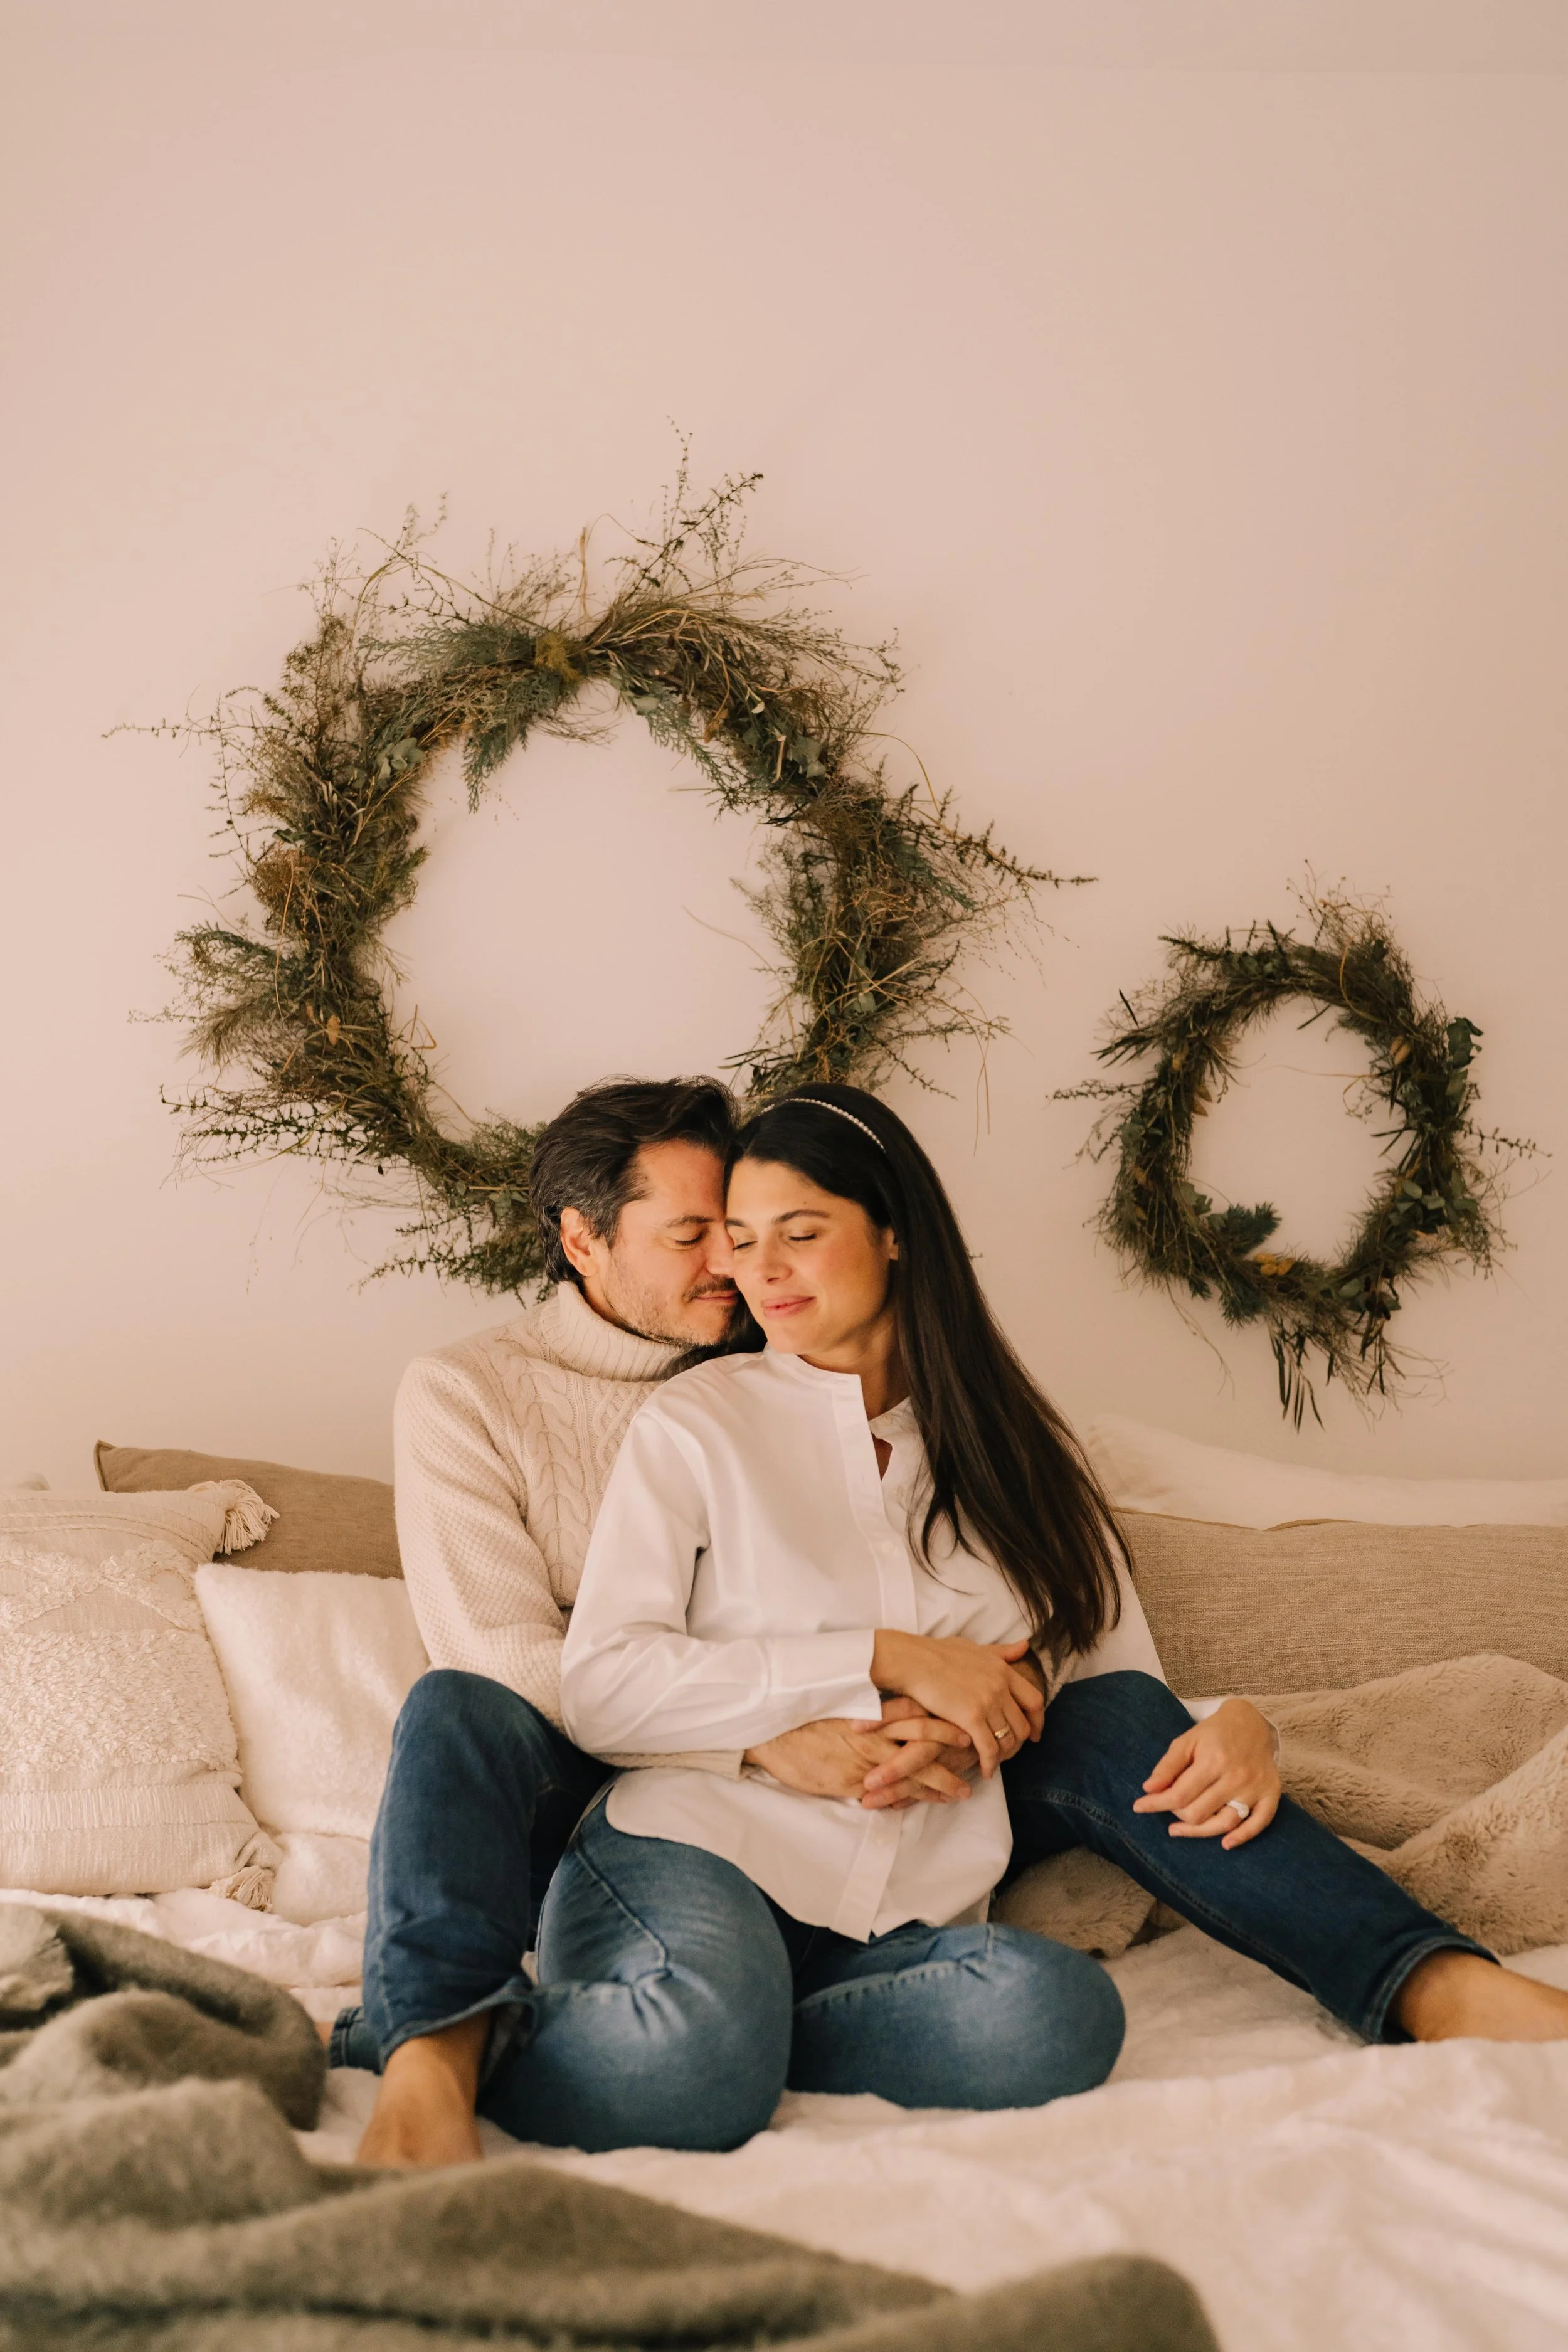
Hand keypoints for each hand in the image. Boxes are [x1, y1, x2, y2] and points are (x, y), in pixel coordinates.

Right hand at [746, 1700, 973, 1808]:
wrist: (772, 1736)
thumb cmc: (805, 1721)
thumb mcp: (841, 1709)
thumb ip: (869, 1715)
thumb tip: (893, 1718)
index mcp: (872, 1711)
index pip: (917, 1710)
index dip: (945, 1717)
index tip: (969, 1722)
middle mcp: (874, 1731)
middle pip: (926, 1735)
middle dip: (955, 1745)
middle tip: (979, 1753)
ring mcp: (866, 1758)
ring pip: (916, 1767)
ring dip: (944, 1780)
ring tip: (965, 1791)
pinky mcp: (854, 1782)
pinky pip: (892, 1792)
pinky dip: (915, 1798)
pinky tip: (931, 1803)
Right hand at [869, 1631, 1045, 1776]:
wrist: (913, 1661)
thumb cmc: (938, 1653)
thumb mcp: (976, 1648)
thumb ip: (1002, 1652)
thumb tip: (1025, 1645)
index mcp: (1003, 1670)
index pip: (1035, 1701)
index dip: (1037, 1721)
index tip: (1034, 1734)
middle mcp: (1000, 1686)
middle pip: (1023, 1724)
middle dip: (1018, 1743)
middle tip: (1007, 1752)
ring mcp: (987, 1702)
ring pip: (1008, 1739)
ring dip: (1003, 1755)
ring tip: (994, 1761)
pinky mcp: (971, 1718)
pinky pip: (989, 1749)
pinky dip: (990, 1764)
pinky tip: (985, 1771)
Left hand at [1132, 1699, 1279, 1848]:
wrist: (1251, 1723)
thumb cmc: (1214, 1734)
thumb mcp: (1187, 1741)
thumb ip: (1167, 1766)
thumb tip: (1148, 1789)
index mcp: (1213, 1760)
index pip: (1179, 1795)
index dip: (1156, 1804)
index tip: (1139, 1807)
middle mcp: (1236, 1776)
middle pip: (1199, 1813)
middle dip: (1177, 1815)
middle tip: (1168, 1808)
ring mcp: (1255, 1787)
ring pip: (1224, 1823)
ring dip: (1199, 1832)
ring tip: (1179, 1830)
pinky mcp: (1270, 1794)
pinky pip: (1258, 1823)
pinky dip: (1242, 1837)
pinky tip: (1225, 1844)